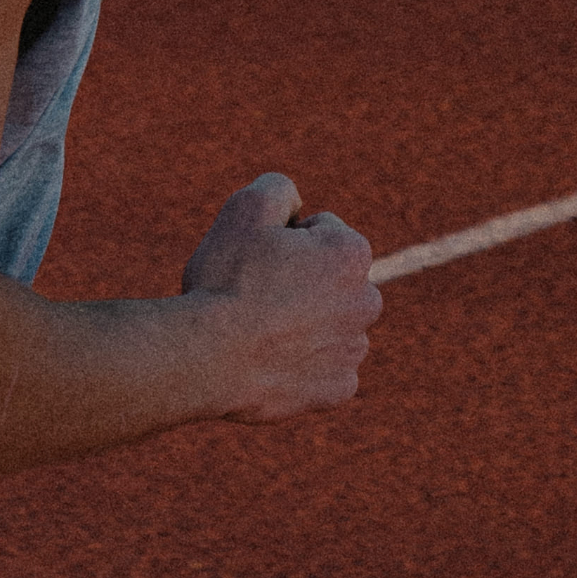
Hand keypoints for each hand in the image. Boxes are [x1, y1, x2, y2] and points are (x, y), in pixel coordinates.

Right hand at [180, 172, 381, 419]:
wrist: (209, 357)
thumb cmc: (227, 280)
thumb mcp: (246, 208)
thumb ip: (279, 188)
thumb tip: (295, 201)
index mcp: (352, 253)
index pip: (319, 231)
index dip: (282, 239)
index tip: (256, 258)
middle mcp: (367, 301)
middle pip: (328, 279)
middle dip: (300, 281)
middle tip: (255, 293)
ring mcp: (353, 350)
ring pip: (325, 324)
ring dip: (301, 323)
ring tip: (257, 329)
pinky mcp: (337, 389)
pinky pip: (321, 369)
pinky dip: (299, 364)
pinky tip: (269, 360)